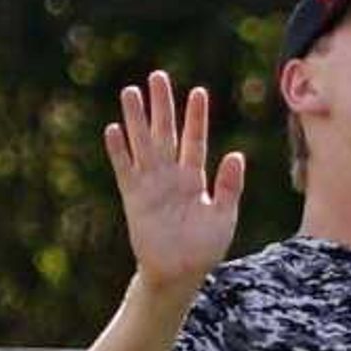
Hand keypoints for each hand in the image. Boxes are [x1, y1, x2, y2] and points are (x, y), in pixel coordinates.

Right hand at [104, 71, 244, 296]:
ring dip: (136, 119)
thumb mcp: (224, 216)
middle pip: (165, 133)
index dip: (195, 117)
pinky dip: (119, 151)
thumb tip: (237, 155)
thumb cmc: (204, 249)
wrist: (179, 274)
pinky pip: (125, 169)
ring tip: (130, 92)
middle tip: (156, 76)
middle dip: (162, 105)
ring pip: (143, 144)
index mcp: (195, 178)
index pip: (195, 140)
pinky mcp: (134, 197)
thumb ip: (229, 186)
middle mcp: (171, 175)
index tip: (197, 91)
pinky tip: (113, 129)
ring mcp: (151, 184)